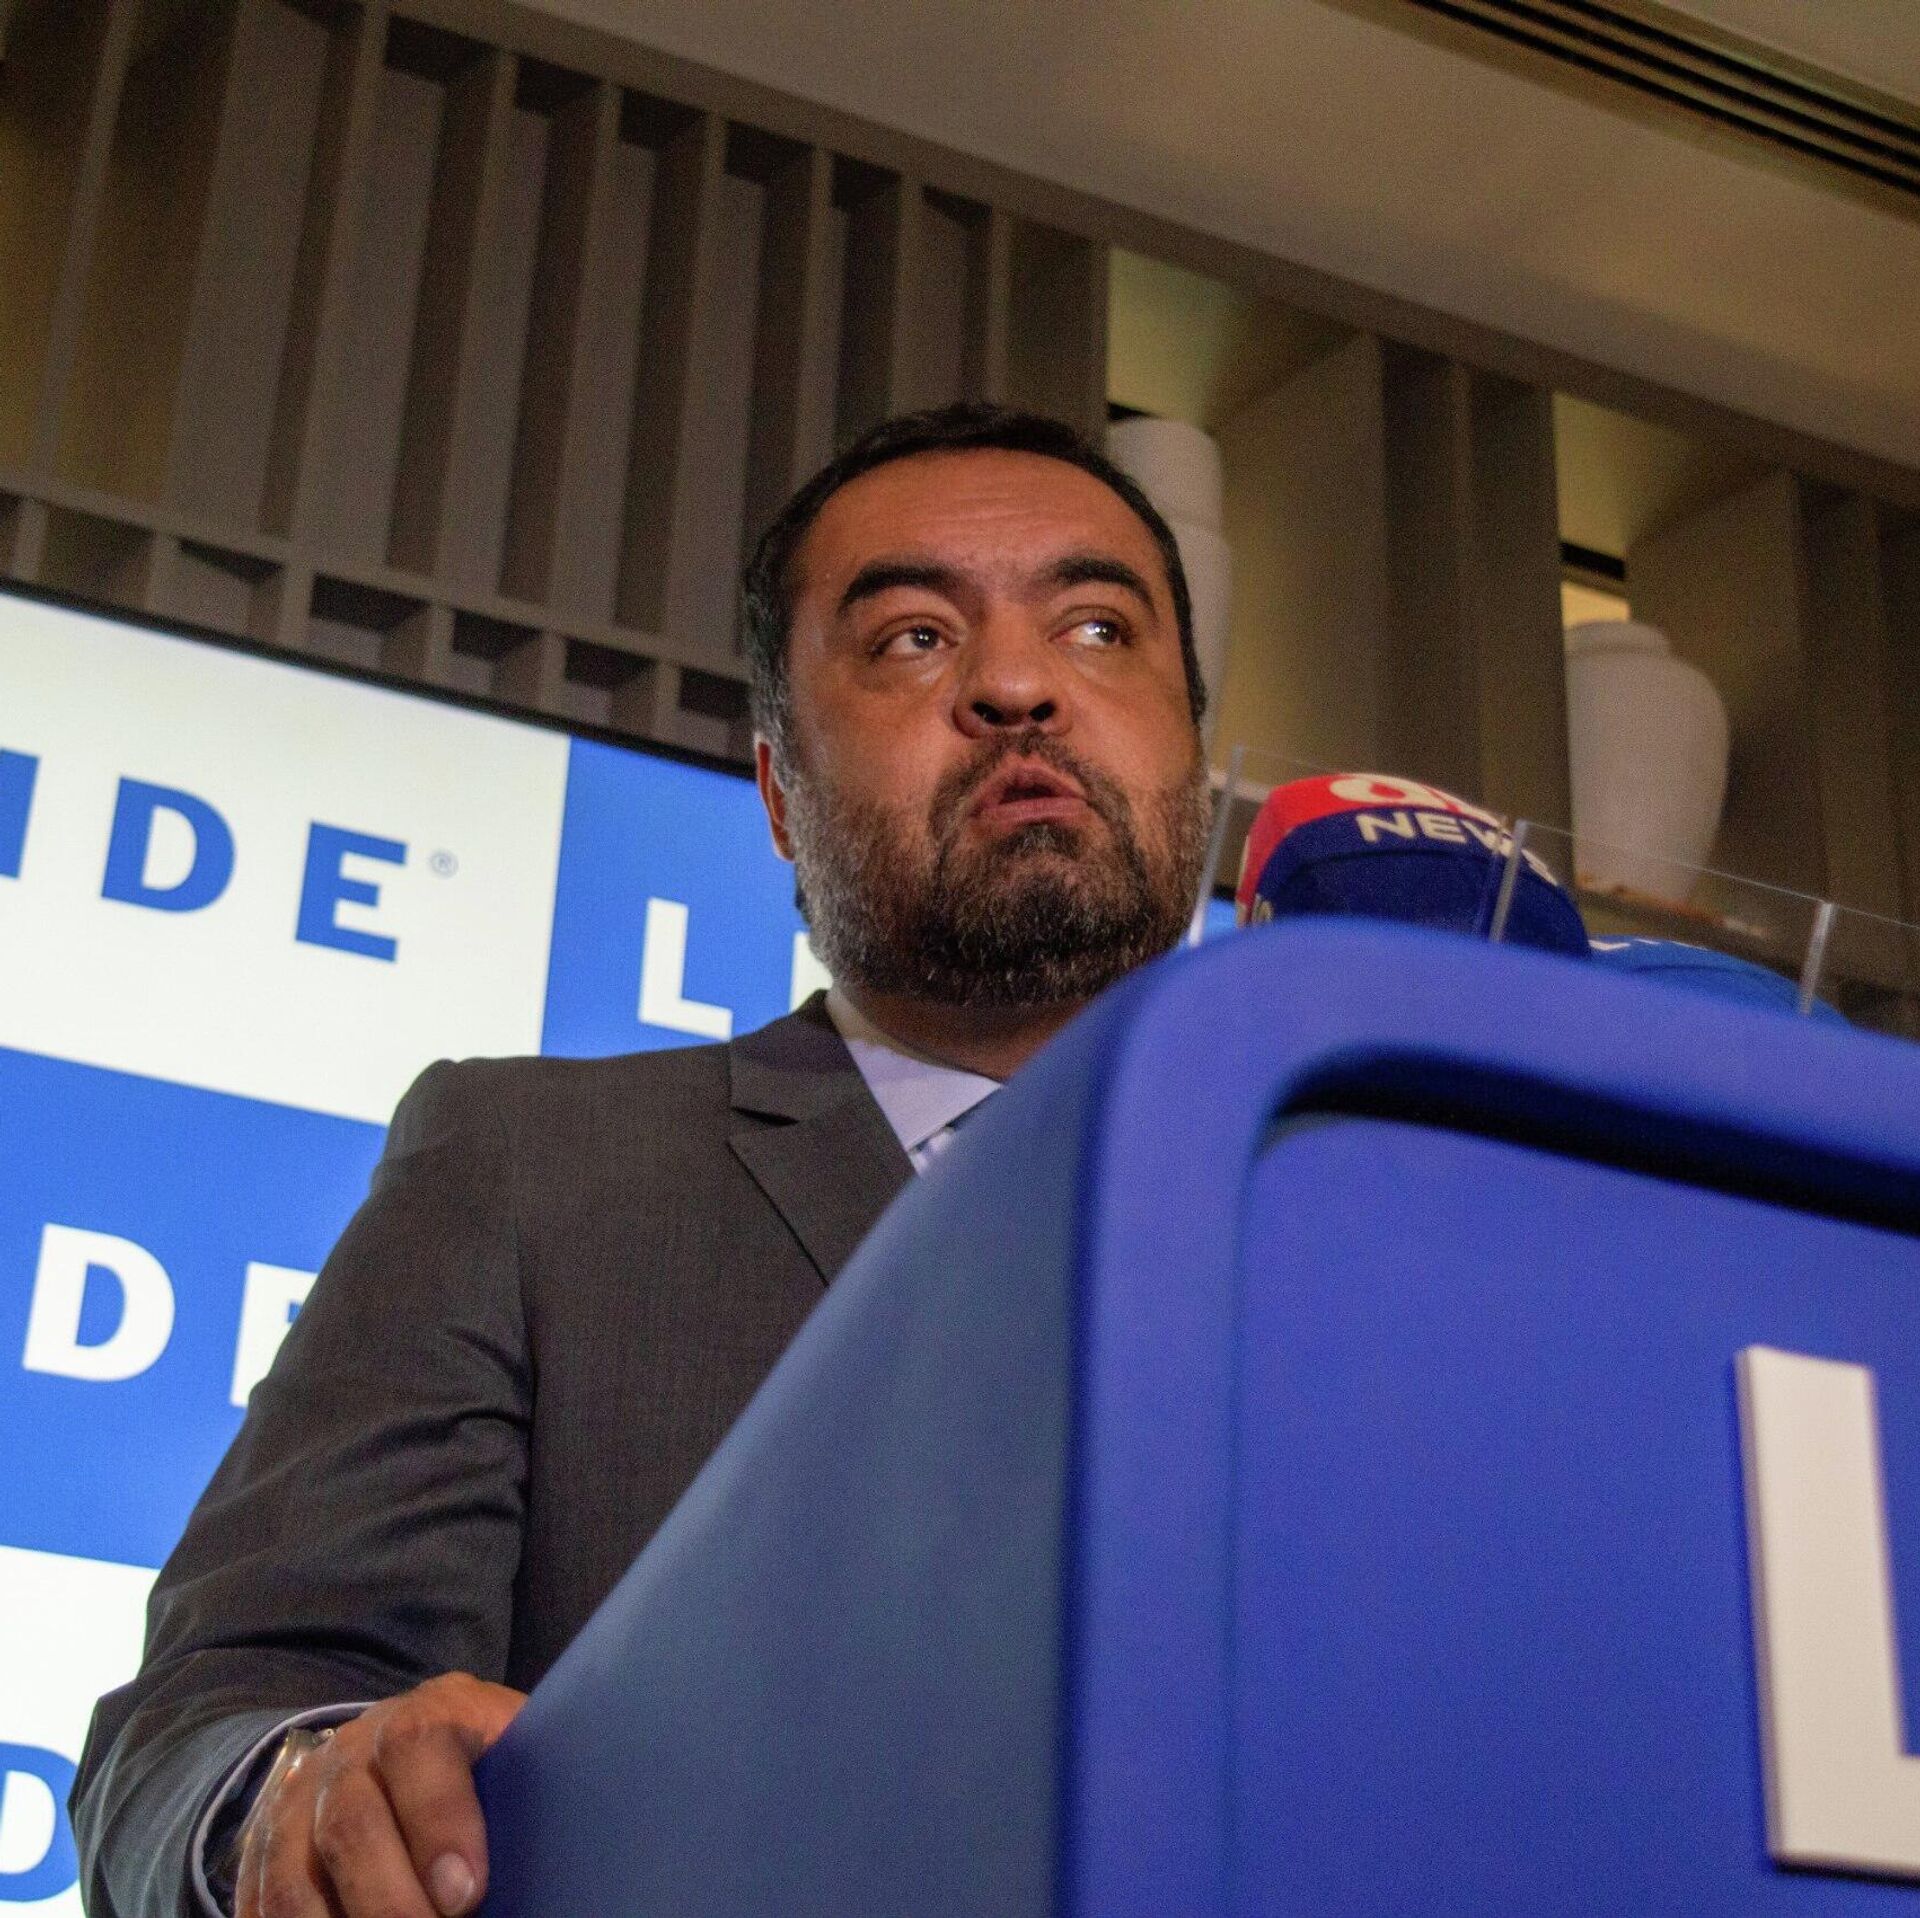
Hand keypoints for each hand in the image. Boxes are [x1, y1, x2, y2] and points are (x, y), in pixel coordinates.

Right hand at [235, 1673, 526, 1917]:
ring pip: (293, 1883)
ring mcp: (296, 1802)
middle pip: (351, 1825)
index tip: (466, 1893)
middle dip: (389, 1901)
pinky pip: (261, 1909)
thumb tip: (565, 1849)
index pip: (419, 1746)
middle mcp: (350, 1751)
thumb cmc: (486, 1766)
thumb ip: (529, 1784)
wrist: (406, 1746)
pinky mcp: (258, 1855)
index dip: (441, 1819)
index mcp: (427, 1713)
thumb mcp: (514, 1752)